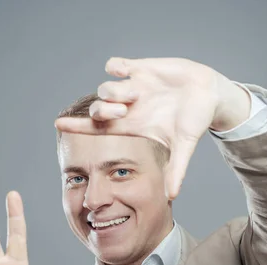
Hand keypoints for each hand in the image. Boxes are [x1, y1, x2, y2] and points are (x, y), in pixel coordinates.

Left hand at [55, 57, 242, 198]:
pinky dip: (116, 67)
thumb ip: (177, 170)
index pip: (97, 128)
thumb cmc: (195, 121)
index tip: (57, 124)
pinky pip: (115, 65)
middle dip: (104, 110)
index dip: (77, 126)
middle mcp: (128, 107)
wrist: (209, 95)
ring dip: (117, 92)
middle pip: (98, 109)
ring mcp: (132, 87)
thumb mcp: (184, 146)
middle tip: (124, 111)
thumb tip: (173, 197)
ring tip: (138, 94)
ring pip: (105, 87)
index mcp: (133, 126)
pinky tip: (127, 72)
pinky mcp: (140, 68)